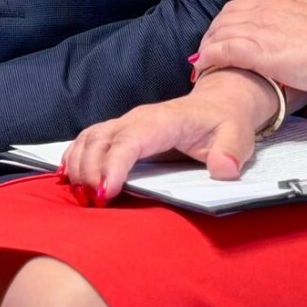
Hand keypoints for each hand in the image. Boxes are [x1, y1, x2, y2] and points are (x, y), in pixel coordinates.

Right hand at [62, 69, 276, 197]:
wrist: (218, 103)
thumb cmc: (225, 122)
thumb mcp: (237, 135)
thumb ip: (231, 152)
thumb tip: (223, 169)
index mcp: (162, 121)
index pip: (130, 140)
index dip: (113, 165)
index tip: (106, 192)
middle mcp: (137, 119)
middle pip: (100, 141)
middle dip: (90, 172)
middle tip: (94, 204)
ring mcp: (125, 124)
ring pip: (89, 140)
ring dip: (79, 167)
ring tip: (83, 196)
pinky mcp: (119, 132)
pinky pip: (87, 140)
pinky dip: (74, 157)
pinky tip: (69, 177)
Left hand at [192, 0, 306, 97]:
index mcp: (279, 2)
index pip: (238, 8)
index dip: (224, 23)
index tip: (219, 36)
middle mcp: (265, 12)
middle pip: (224, 20)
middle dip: (211, 36)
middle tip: (206, 53)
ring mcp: (261, 32)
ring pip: (220, 35)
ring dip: (206, 48)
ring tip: (201, 64)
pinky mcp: (261, 53)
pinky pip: (224, 51)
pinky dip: (209, 57)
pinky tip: (202, 67)